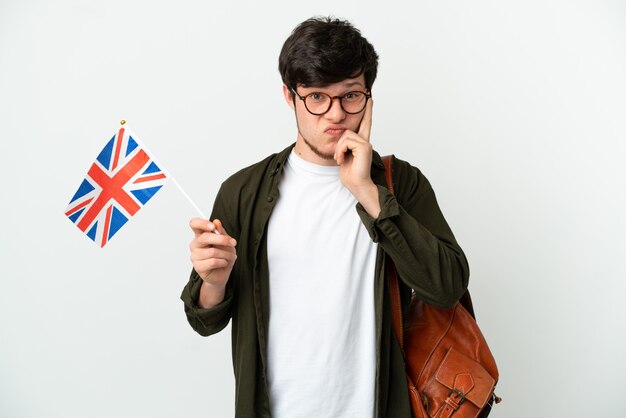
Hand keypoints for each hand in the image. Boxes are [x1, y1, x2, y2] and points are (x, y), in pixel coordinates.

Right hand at [189, 218, 236, 290]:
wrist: (222, 274)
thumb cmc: (223, 256)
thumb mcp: (226, 242)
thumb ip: (221, 232)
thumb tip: (216, 221)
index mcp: (201, 235)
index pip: (194, 224)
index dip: (202, 223)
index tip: (213, 227)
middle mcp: (195, 244)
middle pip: (204, 237)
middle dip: (222, 240)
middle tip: (233, 243)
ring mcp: (195, 256)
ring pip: (212, 251)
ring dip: (226, 254)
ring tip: (231, 256)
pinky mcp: (198, 267)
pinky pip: (213, 262)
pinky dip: (223, 262)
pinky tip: (224, 263)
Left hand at [334, 99, 380, 217]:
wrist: (356, 185)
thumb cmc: (350, 174)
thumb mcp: (343, 155)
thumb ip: (344, 144)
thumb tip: (340, 136)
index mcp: (361, 142)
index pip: (364, 123)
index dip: (367, 111)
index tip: (369, 98)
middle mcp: (366, 141)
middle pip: (347, 130)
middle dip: (340, 146)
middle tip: (340, 159)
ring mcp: (366, 143)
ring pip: (345, 135)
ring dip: (339, 149)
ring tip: (341, 160)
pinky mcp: (365, 146)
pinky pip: (346, 141)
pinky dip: (341, 151)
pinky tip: (343, 160)